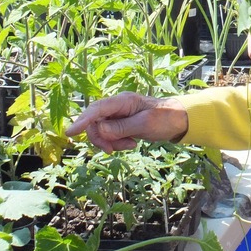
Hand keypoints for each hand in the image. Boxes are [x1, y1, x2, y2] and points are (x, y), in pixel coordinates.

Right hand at [65, 92, 187, 152]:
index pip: (97, 110)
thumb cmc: (166, 118)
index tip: (70, 132)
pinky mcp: (122, 125)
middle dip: (102, 138)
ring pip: (102, 132)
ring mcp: (119, 116)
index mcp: (123, 101)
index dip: (82, 121)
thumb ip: (121, 128)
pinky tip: (132, 144)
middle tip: (114, 150)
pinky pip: (110, 136)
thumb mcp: (145, 124)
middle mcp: (117, 107)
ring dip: (112, 142)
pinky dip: (117, 143)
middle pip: (95, 123)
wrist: (180, 121)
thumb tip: (99, 131)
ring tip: (130, 145)